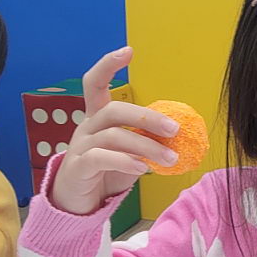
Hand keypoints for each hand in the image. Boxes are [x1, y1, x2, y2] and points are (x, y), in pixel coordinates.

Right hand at [51, 46, 179, 214]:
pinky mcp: (77, 168)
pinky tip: (142, 169)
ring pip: (113, 136)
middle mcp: (86, 127)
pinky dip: (124, 161)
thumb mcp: (130, 154)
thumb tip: (180, 137)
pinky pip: (100, 158)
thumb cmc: (106, 174)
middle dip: (147, 117)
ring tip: (170, 159)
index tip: (128, 51)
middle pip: (114, 110)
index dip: (108, 65)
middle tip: (175, 130)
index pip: (95, 83)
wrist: (77, 205)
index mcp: (97, 118)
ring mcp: (79, 147)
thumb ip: (146, 142)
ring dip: (146, 146)